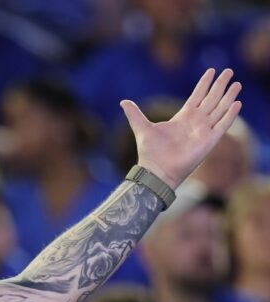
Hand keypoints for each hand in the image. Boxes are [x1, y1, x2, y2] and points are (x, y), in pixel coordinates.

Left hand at [122, 68, 241, 188]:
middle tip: (229, 71)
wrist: (157, 170)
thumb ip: (134, 114)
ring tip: (237, 84)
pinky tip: (237, 104)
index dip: (204, 83)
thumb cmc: (150, 152)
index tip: (211, 71)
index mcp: (183, 117)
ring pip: (220, 109)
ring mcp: (204, 131)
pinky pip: (223, 125)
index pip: (197, 96)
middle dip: (220, 85)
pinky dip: (230, 115)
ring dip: (228, 97)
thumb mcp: (142, 128)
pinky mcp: (209, 141)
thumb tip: (123, 102)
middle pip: (211, 99)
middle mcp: (196, 122)